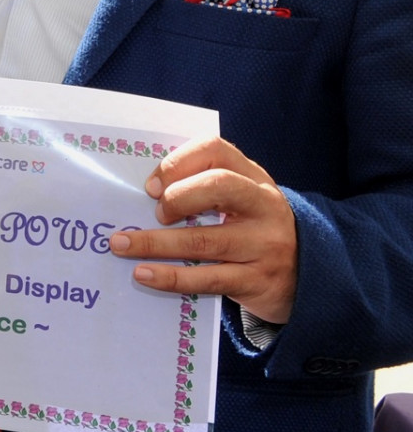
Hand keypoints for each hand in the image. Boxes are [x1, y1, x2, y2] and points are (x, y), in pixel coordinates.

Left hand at [107, 136, 298, 323]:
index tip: (151, 184)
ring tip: (121, 245)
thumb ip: (203, 188)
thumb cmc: (255, 229)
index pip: (216, 150)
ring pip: (204, 240)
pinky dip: (171, 277)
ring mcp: (264, 245)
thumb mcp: (241, 200)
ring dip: (154, 243)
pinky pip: (208, 279)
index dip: (178, 162)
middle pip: (218, 186)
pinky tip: (143, 274)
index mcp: (254, 178)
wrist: (310, 277)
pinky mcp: (258, 281)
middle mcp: (263, 206)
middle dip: (176, 197)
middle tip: (154, 213)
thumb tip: (144, 192)